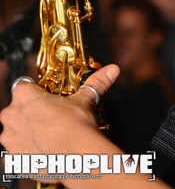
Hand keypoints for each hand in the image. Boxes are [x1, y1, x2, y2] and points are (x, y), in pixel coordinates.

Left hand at [0, 64, 119, 154]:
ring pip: (15, 130)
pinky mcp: (13, 158)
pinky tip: (45, 148)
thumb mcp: (84, 100)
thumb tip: (112, 70)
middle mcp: (11, 116)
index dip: (35, 92)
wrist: (76, 156)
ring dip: (27, 131)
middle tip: (50, 116)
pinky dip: (28, 149)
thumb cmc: (76, 125)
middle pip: (17, 108)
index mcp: (25, 96)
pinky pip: (17, 149)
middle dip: (30, 112)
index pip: (24, 86)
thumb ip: (96, 82)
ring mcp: (10, 139)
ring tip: (49, 134)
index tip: (46, 98)